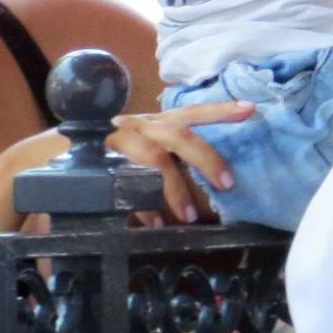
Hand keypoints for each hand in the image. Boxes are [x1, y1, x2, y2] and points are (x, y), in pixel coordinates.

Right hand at [111, 99, 255, 223]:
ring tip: (190, 217)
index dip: (221, 110)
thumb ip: (186, 155)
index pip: (195, 111)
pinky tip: (157, 223)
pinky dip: (146, 207)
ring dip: (175, 189)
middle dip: (204, 158)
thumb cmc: (134, 155)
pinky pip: (130, 187)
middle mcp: (147, 126)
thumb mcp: (161, 148)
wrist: (82, 159)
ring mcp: (126, 142)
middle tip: (227, 183)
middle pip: (177, 134)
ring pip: (155, 158)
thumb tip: (224, 180)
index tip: (250, 109)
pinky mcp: (108, 165)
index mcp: (165, 121)